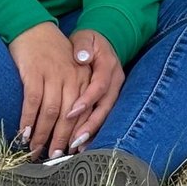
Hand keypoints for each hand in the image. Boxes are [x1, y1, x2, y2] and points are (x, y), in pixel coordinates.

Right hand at [8, 21, 88, 159]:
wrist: (33, 26)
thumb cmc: (51, 53)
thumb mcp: (71, 69)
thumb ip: (75, 92)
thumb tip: (71, 124)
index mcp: (84, 78)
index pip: (85, 111)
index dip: (79, 133)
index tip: (74, 151)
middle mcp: (72, 77)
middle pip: (69, 116)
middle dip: (61, 139)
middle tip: (54, 156)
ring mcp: (53, 74)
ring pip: (51, 112)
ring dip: (43, 134)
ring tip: (35, 150)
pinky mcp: (35, 72)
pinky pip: (32, 101)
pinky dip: (28, 119)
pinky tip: (23, 132)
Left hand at [57, 28, 124, 155]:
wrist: (102, 42)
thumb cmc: (89, 42)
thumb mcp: (85, 37)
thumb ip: (83, 46)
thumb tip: (81, 57)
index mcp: (109, 66)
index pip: (99, 86)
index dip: (86, 100)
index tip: (70, 112)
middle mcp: (115, 82)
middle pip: (104, 107)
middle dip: (90, 125)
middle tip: (74, 141)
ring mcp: (114, 92)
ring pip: (105, 116)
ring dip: (91, 133)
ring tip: (76, 148)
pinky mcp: (109, 100)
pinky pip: (103, 118)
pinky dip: (93, 132)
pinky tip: (82, 145)